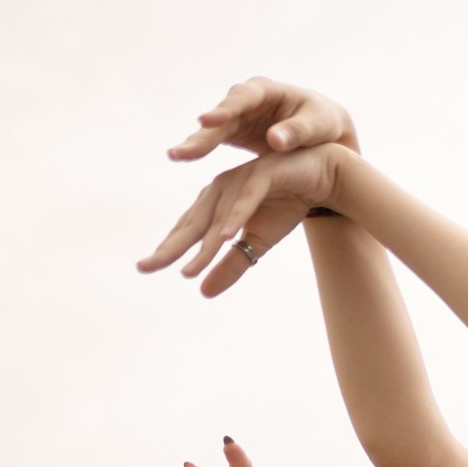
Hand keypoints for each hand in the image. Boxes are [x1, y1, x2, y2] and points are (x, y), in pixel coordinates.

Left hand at [139, 143, 346, 297]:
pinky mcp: (264, 175)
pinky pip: (247, 199)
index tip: (145, 267)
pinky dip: (237, 217)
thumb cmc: (286, 204)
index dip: (168, 248)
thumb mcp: (259, 243)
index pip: (188, 230)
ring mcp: (241, 180)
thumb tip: (203, 291)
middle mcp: (221, 188)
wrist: (322, 176)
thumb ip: (232, 265)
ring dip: (206, 244)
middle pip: (193, 223)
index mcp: (216, 202)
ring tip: (190, 269)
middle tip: (147, 266)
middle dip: (171, 247)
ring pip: (219, 217)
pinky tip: (227, 237)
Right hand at [167, 78, 358, 163]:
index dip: (226, 110)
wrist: (323, 132)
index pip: (244, 98)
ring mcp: (238, 115)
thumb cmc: (323, 123)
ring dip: (196, 143)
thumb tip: (274, 140)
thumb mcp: (317, 125)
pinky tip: (182, 157)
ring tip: (176, 156)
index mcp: (268, 90)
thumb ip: (297, 131)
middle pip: (222, 115)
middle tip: (184, 148)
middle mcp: (247, 99)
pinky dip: (201, 149)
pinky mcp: (235, 131)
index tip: (208, 121)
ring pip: (214, 129)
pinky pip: (215, 140)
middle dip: (204, 132)